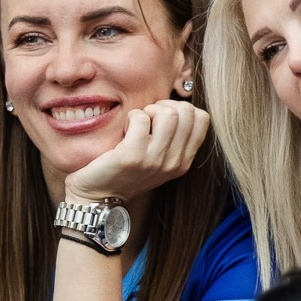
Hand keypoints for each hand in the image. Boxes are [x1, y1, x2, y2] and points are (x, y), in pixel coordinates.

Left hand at [60, 100, 207, 203]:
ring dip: (149, 110)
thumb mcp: (159, 159)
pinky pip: (141, 118)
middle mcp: (174, 162)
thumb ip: (173, 138)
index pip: (202, 119)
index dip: (182, 108)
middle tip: (149, 118)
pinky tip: (124, 129)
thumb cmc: (126, 171)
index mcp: (184, 162)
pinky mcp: (133, 156)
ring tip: (138, 123)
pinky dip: (131, 116)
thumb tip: (176, 104)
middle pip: (186, 112)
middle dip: (166, 106)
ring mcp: (155, 160)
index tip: (164, 117)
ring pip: (168, 113)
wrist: (98, 197)